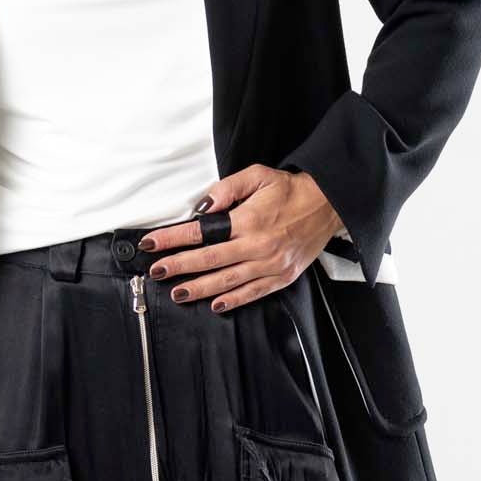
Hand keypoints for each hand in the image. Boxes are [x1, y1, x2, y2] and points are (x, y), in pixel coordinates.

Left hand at [137, 165, 344, 307]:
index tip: (152, 244)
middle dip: (179, 266)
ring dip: (200, 288)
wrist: (328, 205)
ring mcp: (271, 264)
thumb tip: (203, 207)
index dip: (173, 239)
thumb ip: (227, 188)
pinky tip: (215, 304)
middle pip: (209, 259)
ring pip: (228, 281)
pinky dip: (233, 300)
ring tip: (177, 293)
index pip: (201, 232)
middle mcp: (258, 245)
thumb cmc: (291, 190)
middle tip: (157, 271)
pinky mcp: (283, 277)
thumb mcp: (258, 175)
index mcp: (248, 219)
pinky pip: (253, 292)